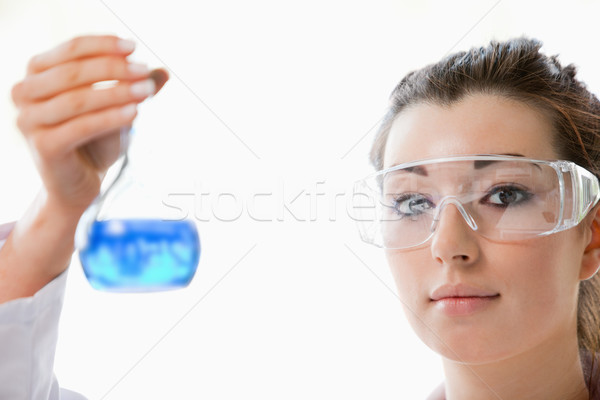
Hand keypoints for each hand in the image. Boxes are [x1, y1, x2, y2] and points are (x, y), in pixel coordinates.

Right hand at [11, 35, 168, 215]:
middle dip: (113, 69)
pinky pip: (81, 127)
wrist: (79, 184)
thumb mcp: (115, 107)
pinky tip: (135, 113)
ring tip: (147, 91)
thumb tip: (165, 72)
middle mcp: (25, 93)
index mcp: (37, 73)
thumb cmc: (95, 141)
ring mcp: (29, 120)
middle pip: (73, 72)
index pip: (71, 49)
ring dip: (116, 93)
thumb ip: (133, 88)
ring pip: (77, 100)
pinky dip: (110, 118)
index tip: (134, 47)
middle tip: (144, 72)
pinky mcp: (43, 146)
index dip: (104, 45)